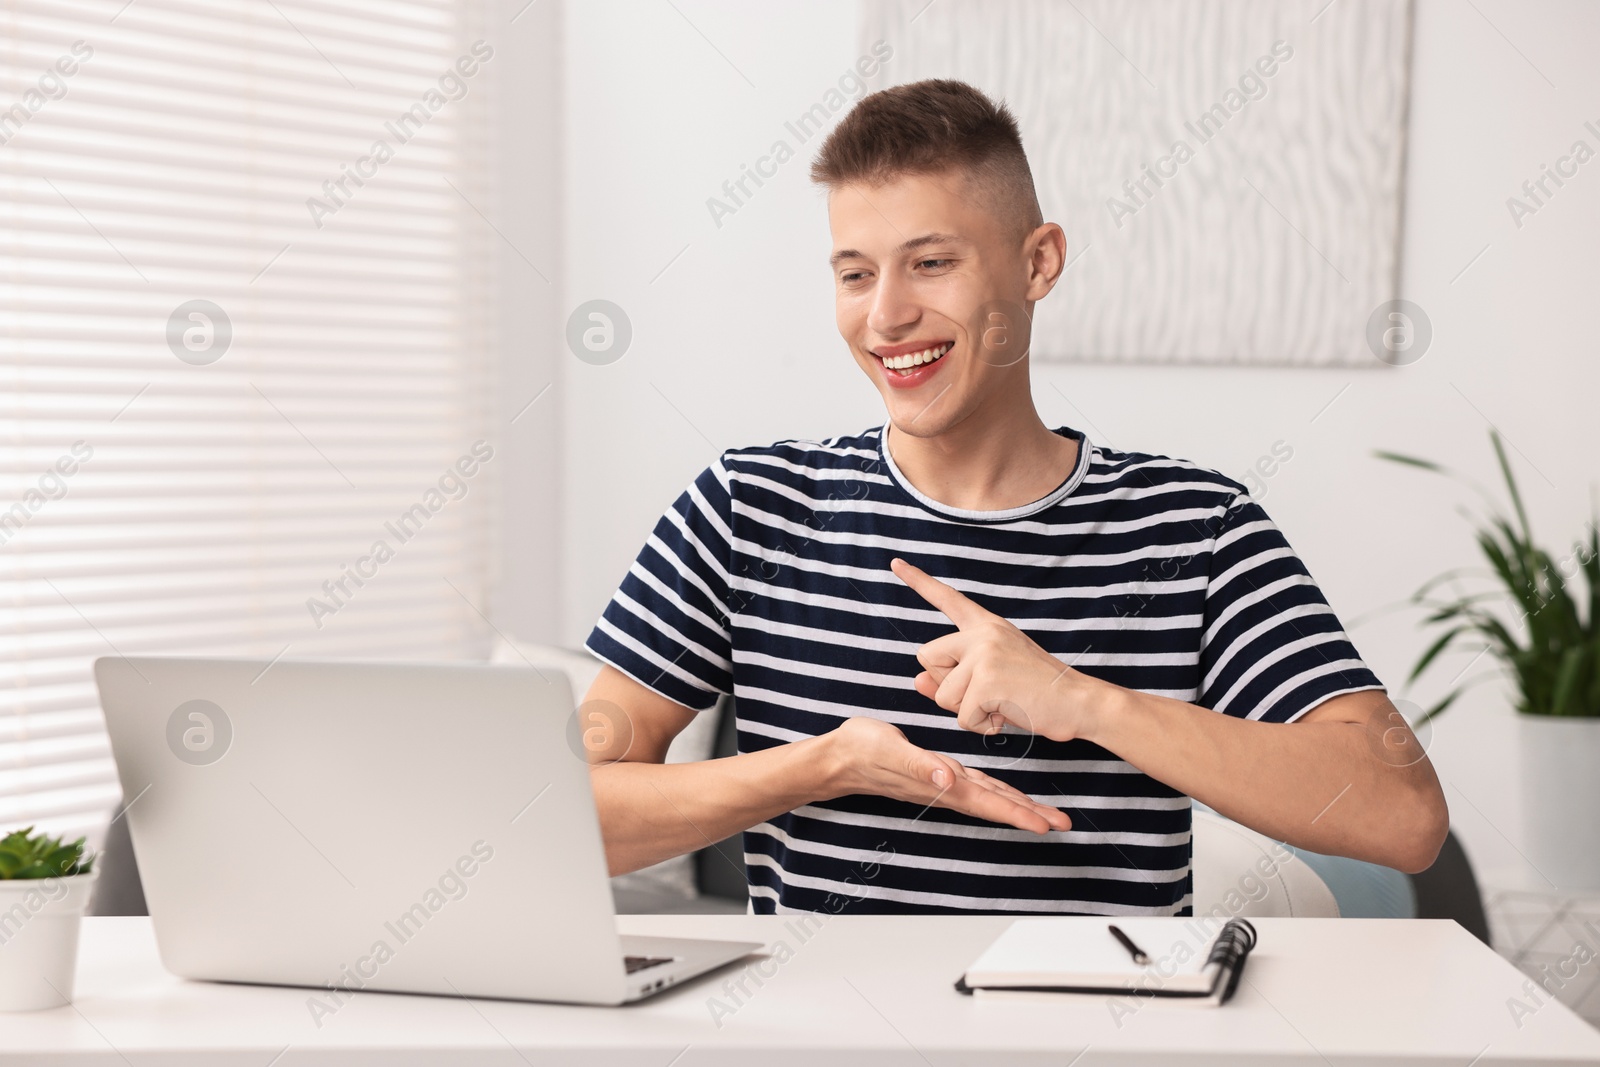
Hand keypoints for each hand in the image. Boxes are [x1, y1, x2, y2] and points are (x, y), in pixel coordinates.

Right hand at [818, 717, 1070, 833]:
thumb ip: (919, 766)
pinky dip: (998, 790)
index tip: (1046, 826)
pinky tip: (1008, 792)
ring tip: (1047, 814)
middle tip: (1064, 823)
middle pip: (996, 805)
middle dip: (1030, 815)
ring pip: (990, 797)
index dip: (1017, 814)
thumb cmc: (863, 750)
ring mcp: (943, 783)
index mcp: (941, 784)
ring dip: (1019, 806)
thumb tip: (947, 779)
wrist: (840, 756)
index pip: (987, 802)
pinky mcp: (938, 773)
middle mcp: (947, 788)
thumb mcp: (890, 750)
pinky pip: (977, 786)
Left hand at [892, 557, 1105, 742]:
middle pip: (928, 659)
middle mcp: (982, 633)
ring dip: (968, 711)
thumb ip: (952, 676)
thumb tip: (916, 680)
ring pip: (943, 695)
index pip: (947, 599)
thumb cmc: (1035, 692)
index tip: (895, 563)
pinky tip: (1007, 714)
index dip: (919, 581)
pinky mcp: (987, 681)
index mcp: (985, 625)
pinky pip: (962, 717)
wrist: (1079, 702)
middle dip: (948, 685)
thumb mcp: (991, 678)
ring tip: (1003, 703)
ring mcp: (984, 654)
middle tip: (988, 691)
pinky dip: (982, 726)